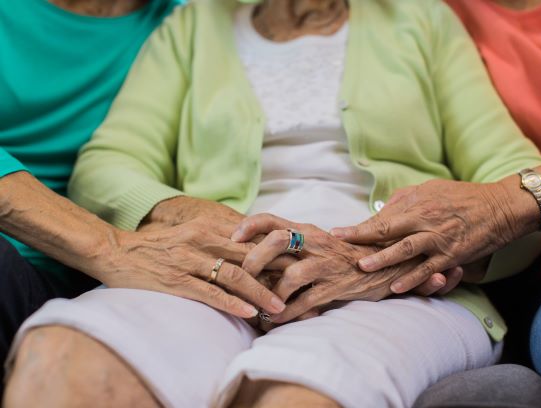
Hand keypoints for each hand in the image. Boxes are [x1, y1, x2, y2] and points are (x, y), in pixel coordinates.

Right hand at [101, 203, 289, 318]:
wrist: (115, 252)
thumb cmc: (157, 247)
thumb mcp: (190, 235)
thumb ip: (218, 239)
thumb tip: (249, 250)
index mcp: (209, 228)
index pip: (252, 240)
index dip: (278, 253)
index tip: (300, 264)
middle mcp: (203, 240)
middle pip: (250, 257)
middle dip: (278, 273)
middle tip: (302, 287)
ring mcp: (190, 260)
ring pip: (234, 276)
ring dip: (260, 293)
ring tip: (280, 307)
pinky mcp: (176, 280)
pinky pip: (209, 292)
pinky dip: (232, 303)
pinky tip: (248, 313)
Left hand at [232, 213, 441, 323]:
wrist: (383, 265)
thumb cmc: (341, 255)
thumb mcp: (316, 242)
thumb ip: (291, 244)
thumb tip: (252, 250)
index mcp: (307, 229)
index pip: (272, 219)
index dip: (249, 225)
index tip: (231, 239)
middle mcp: (315, 242)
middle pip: (276, 241)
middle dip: (253, 260)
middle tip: (242, 277)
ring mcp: (326, 265)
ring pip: (290, 276)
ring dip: (270, 293)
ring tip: (259, 305)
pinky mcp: (335, 287)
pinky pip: (305, 302)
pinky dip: (287, 314)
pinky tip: (276, 320)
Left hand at [330, 179, 523, 292]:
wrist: (500, 207)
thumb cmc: (463, 196)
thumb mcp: (431, 189)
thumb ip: (404, 199)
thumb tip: (381, 210)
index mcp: (417, 204)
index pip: (382, 217)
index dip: (359, 227)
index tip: (338, 233)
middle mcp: (424, 220)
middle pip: (387, 231)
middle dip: (362, 240)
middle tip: (341, 248)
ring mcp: (438, 239)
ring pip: (404, 251)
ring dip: (382, 261)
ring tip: (363, 268)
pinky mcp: (451, 255)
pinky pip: (427, 269)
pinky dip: (411, 279)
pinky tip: (394, 287)